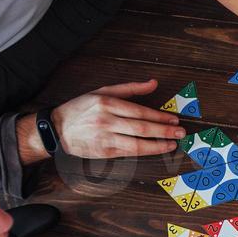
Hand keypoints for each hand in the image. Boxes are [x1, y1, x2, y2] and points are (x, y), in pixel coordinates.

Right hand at [51, 80, 185, 159]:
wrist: (57, 129)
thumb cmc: (81, 109)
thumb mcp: (102, 92)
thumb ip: (130, 88)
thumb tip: (153, 83)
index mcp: (106, 103)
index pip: (140, 111)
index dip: (159, 116)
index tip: (173, 119)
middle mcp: (106, 121)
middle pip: (141, 128)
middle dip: (164, 131)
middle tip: (180, 132)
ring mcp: (104, 138)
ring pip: (137, 144)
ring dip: (158, 145)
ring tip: (172, 144)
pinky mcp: (103, 152)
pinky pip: (128, 153)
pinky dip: (144, 151)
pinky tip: (155, 149)